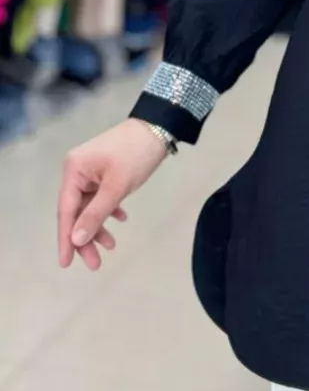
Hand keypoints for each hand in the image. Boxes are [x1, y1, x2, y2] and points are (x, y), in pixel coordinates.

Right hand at [57, 119, 169, 270]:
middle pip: (77, 211)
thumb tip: (76, 240)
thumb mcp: (116, 187)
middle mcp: (77, 170)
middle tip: (95, 264)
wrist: (160, 126)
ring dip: (99, 225)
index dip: (66, 239)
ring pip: (90, 206)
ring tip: (112, 246)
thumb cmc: (136, 154)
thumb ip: (95, 214)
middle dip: (85, 237)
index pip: (66, 210)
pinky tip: (121, 219)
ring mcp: (91, 171)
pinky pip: (101, 196)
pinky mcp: (105, 171)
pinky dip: (109, 210)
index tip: (66, 264)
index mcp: (74, 170)